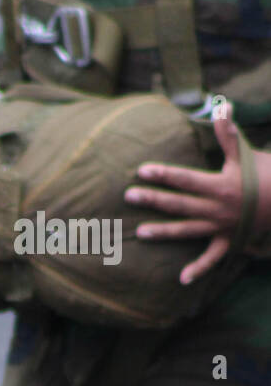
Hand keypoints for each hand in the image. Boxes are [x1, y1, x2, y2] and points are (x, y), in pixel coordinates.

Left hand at [127, 113, 270, 283]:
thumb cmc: (266, 174)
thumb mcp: (246, 154)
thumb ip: (228, 134)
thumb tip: (221, 106)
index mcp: (219, 185)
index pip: (185, 179)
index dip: (163, 174)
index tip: (141, 170)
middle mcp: (216, 207)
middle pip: (179, 204)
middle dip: (153, 199)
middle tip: (129, 196)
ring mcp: (221, 226)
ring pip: (187, 230)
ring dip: (164, 232)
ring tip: (140, 233)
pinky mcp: (228, 240)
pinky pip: (212, 258)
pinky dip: (199, 269)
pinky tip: (182, 280)